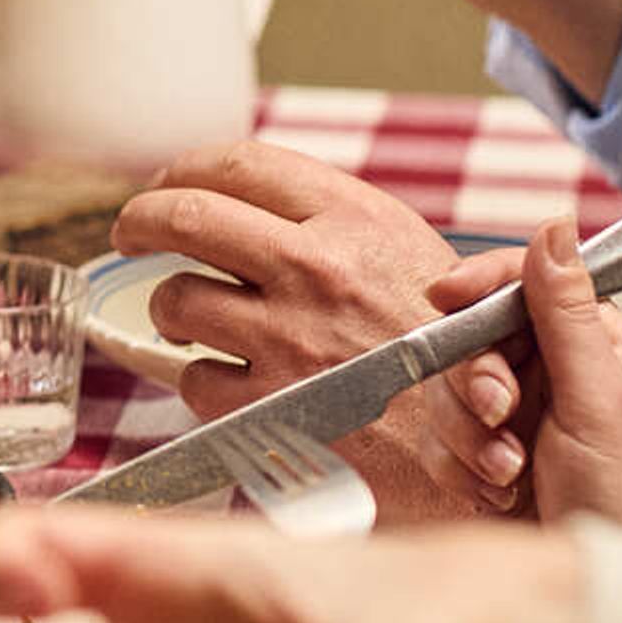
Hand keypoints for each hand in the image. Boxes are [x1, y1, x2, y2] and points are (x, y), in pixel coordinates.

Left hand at [116, 144, 525, 517]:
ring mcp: (286, 340)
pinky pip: (193, 380)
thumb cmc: (456, 357)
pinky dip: (201, 383)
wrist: (491, 458)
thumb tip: (248, 204)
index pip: (239, 164)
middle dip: (139, 220)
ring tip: (193, 323)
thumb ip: (335, 227)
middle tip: (130, 232)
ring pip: (175, 300)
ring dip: (172, 311)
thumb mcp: (414, 260)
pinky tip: (233, 387)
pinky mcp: (268, 410)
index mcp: (355, 220)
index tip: (166, 183)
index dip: (183, 169)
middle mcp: (315, 269)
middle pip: (183, 216)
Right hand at [434, 225, 621, 540]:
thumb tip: (556, 226)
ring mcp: (514, 414)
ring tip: (510, 473)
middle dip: (475, 384)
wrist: (609, 580)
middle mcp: (549, 369)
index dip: (480, 282)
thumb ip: (567, 314)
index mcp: (592, 340)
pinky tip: (498, 494)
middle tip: (501, 415)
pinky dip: (459, 470)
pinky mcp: (482, 456)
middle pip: (468, 338)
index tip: (446, 296)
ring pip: (443, 394)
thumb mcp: (600, 398)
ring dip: (469, 438)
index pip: (523, 281)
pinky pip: (435, 442)